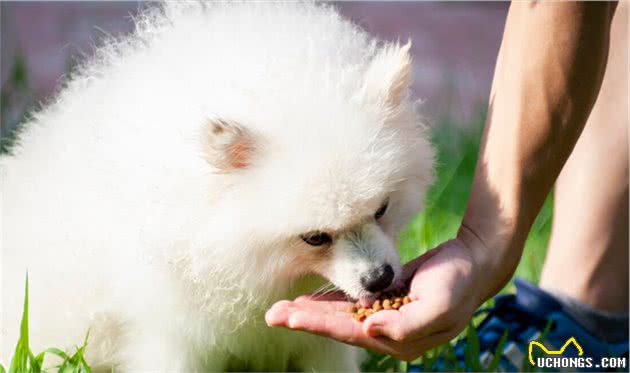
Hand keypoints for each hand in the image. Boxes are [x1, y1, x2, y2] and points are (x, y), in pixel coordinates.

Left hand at [265, 238, 486, 360]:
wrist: (474, 263)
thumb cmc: (459, 282)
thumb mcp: (439, 304)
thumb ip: (405, 325)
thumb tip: (368, 329)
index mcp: (399, 339)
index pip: (350, 332)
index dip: (319, 324)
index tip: (290, 317)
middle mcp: (387, 332)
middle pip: (338, 327)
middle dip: (305, 321)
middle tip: (273, 316)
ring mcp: (385, 316)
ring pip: (340, 317)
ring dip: (311, 313)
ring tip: (281, 311)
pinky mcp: (384, 300)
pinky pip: (350, 304)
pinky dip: (328, 303)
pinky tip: (308, 301)